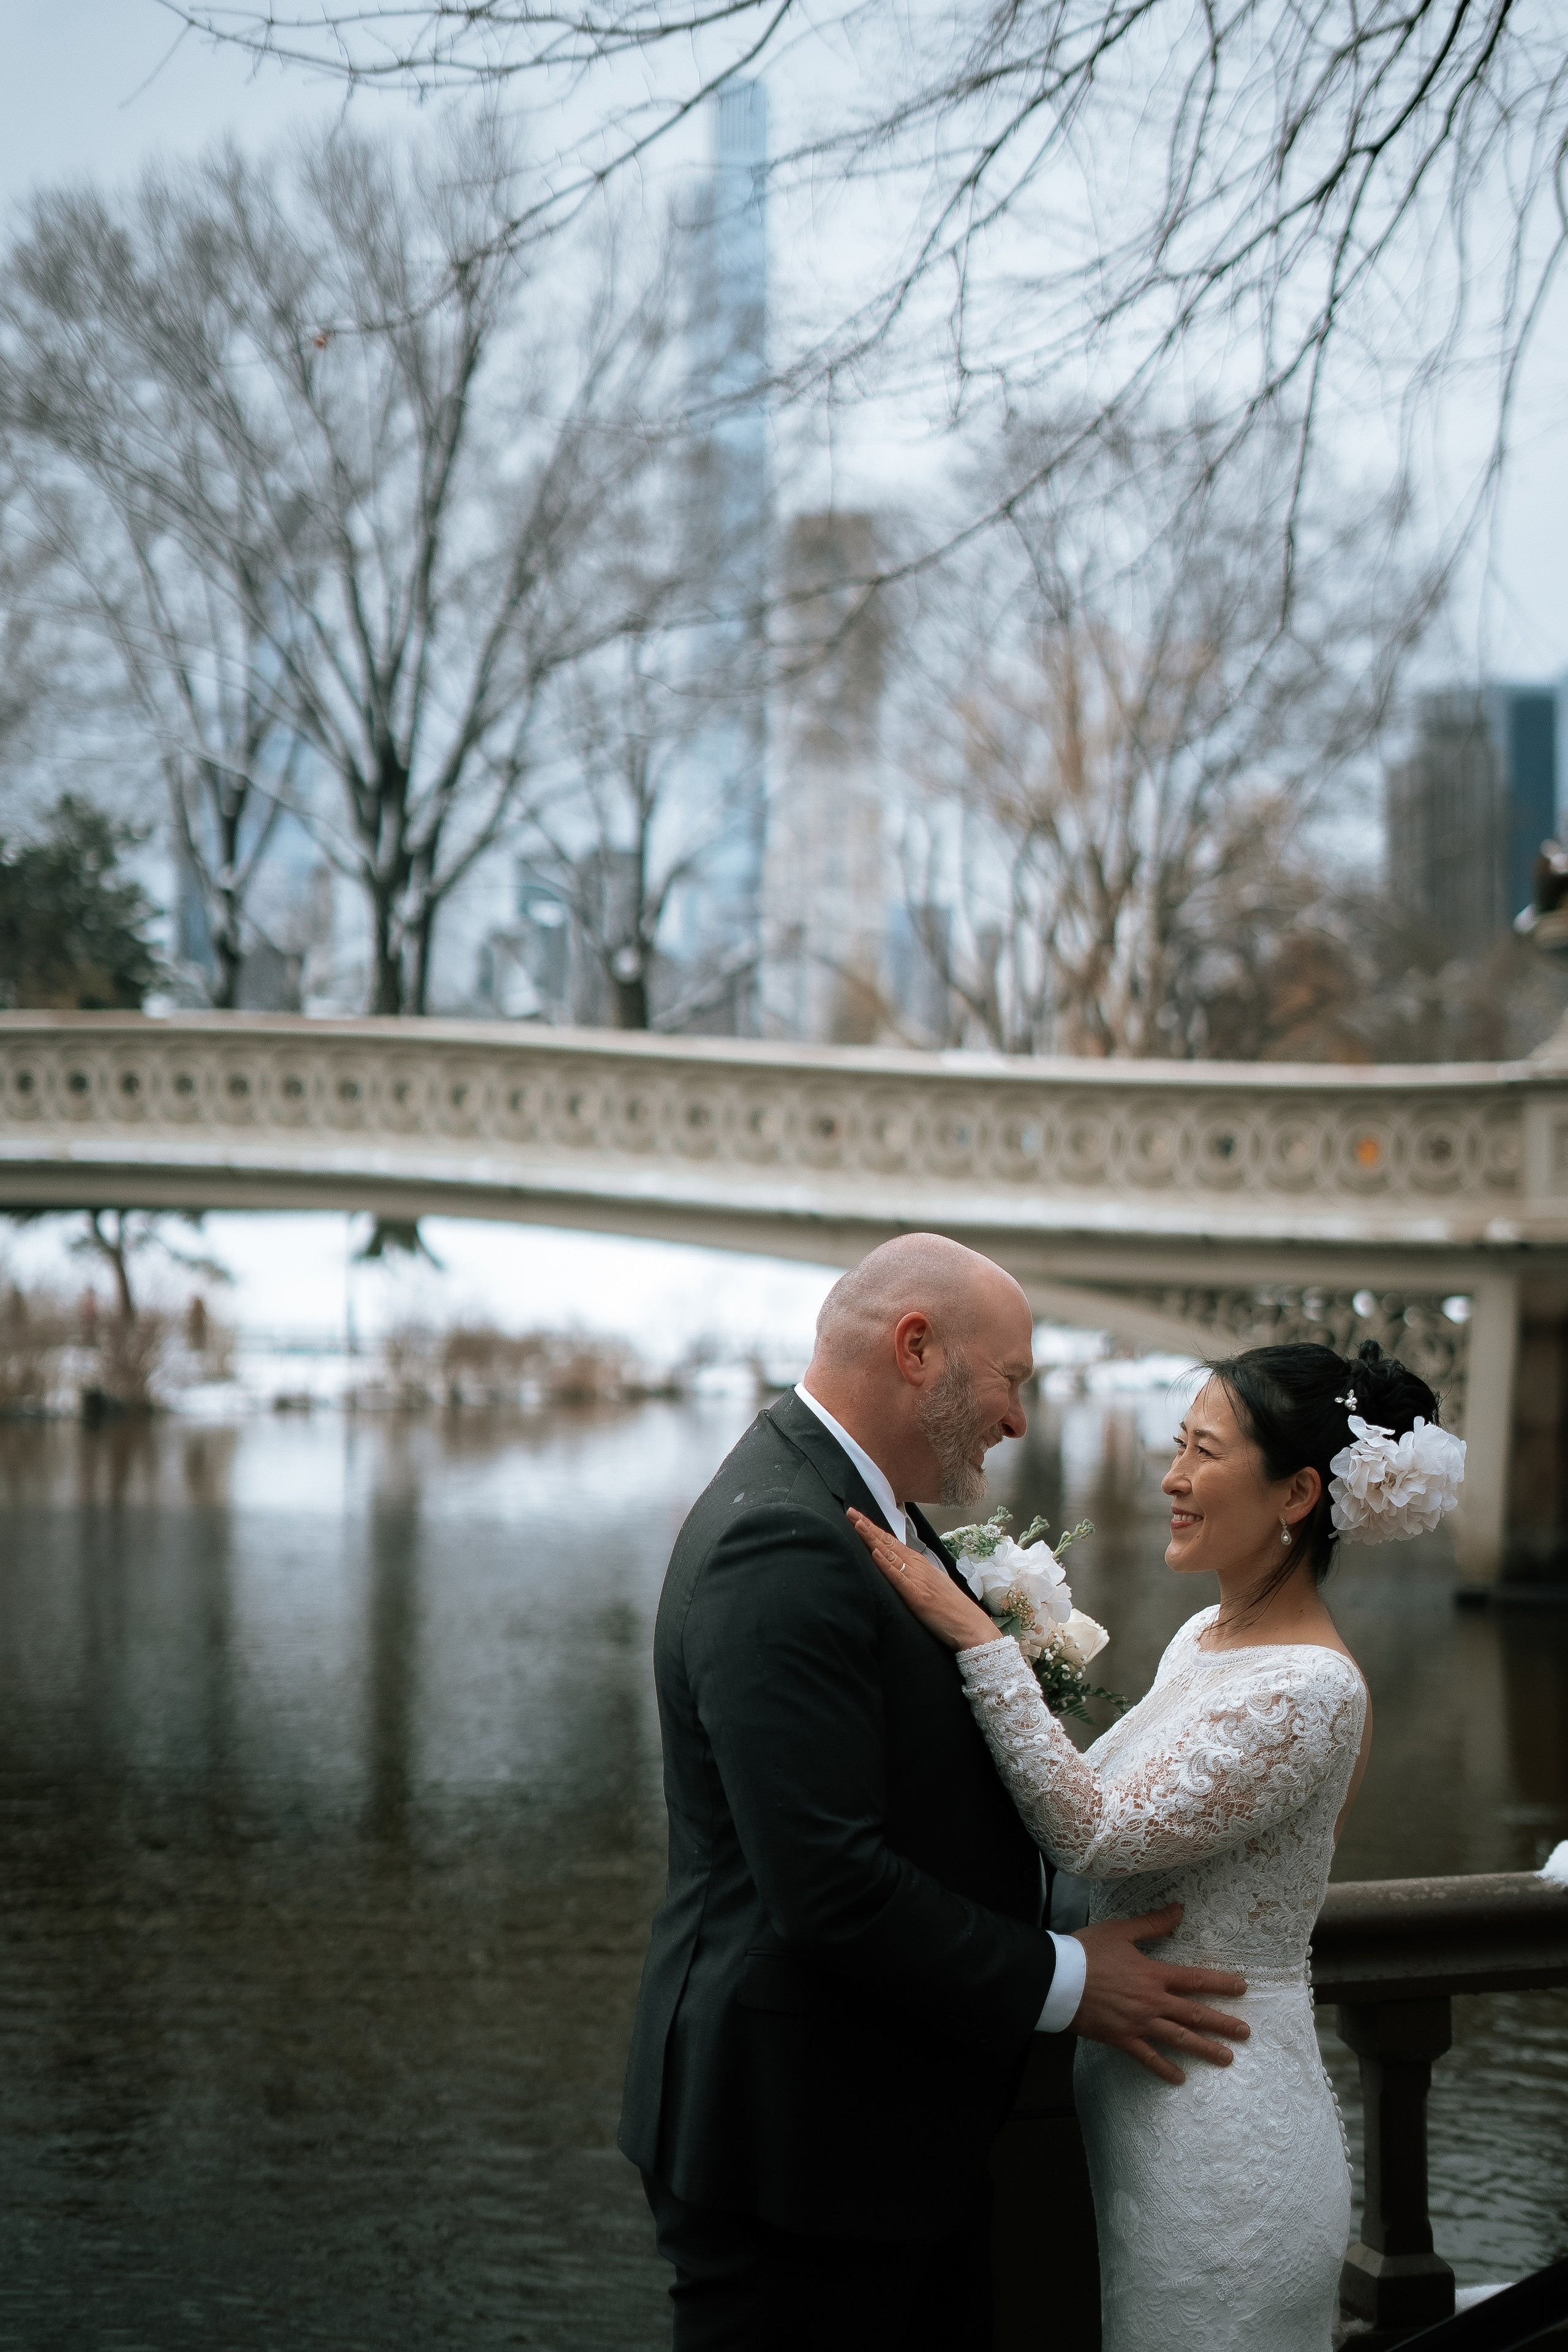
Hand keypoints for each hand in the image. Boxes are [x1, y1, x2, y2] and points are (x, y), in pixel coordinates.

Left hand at [847, 1507, 997, 1651]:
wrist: (969, 1624)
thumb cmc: (950, 1607)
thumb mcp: (930, 1584)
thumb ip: (913, 1574)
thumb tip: (896, 1568)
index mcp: (919, 1563)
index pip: (892, 1542)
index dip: (874, 1529)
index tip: (858, 1517)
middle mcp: (917, 1566)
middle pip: (888, 1542)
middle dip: (867, 1527)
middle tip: (850, 1511)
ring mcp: (917, 1578)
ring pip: (889, 1554)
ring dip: (872, 1538)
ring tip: (857, 1523)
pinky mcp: (916, 1595)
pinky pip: (897, 1576)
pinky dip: (885, 1563)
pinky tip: (874, 1552)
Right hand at [1072, 1903, 1248, 2084]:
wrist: (1058, 1978)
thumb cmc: (1087, 1951)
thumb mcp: (1121, 1931)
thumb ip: (1153, 1923)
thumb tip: (1180, 1909)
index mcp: (1154, 1974)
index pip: (1195, 1980)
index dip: (1220, 1983)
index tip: (1242, 1988)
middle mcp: (1153, 2001)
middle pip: (1195, 2014)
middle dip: (1223, 2024)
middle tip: (1245, 2033)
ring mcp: (1139, 2023)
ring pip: (1179, 2039)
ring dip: (1205, 2049)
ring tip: (1227, 2058)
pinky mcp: (1123, 2039)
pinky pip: (1148, 2057)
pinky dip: (1164, 2069)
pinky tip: (1180, 2078)